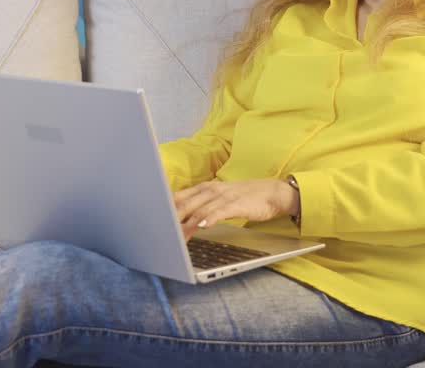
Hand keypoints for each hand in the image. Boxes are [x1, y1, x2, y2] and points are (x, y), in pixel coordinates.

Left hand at [172, 178, 298, 239]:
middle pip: (184, 204)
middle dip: (170, 220)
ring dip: (186, 224)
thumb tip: (179, 219)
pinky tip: (203, 226)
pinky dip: (210, 218)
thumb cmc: (243, 198)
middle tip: (160, 234)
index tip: (152, 222)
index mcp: (204, 188)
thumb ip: (200, 206)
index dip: (164, 210)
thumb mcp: (218, 199)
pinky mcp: (237, 204)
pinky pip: (220, 211)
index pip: (178, 197)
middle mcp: (211, 190)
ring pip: (199, 210)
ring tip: (176, 236)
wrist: (272, 192)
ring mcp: (224, 196)